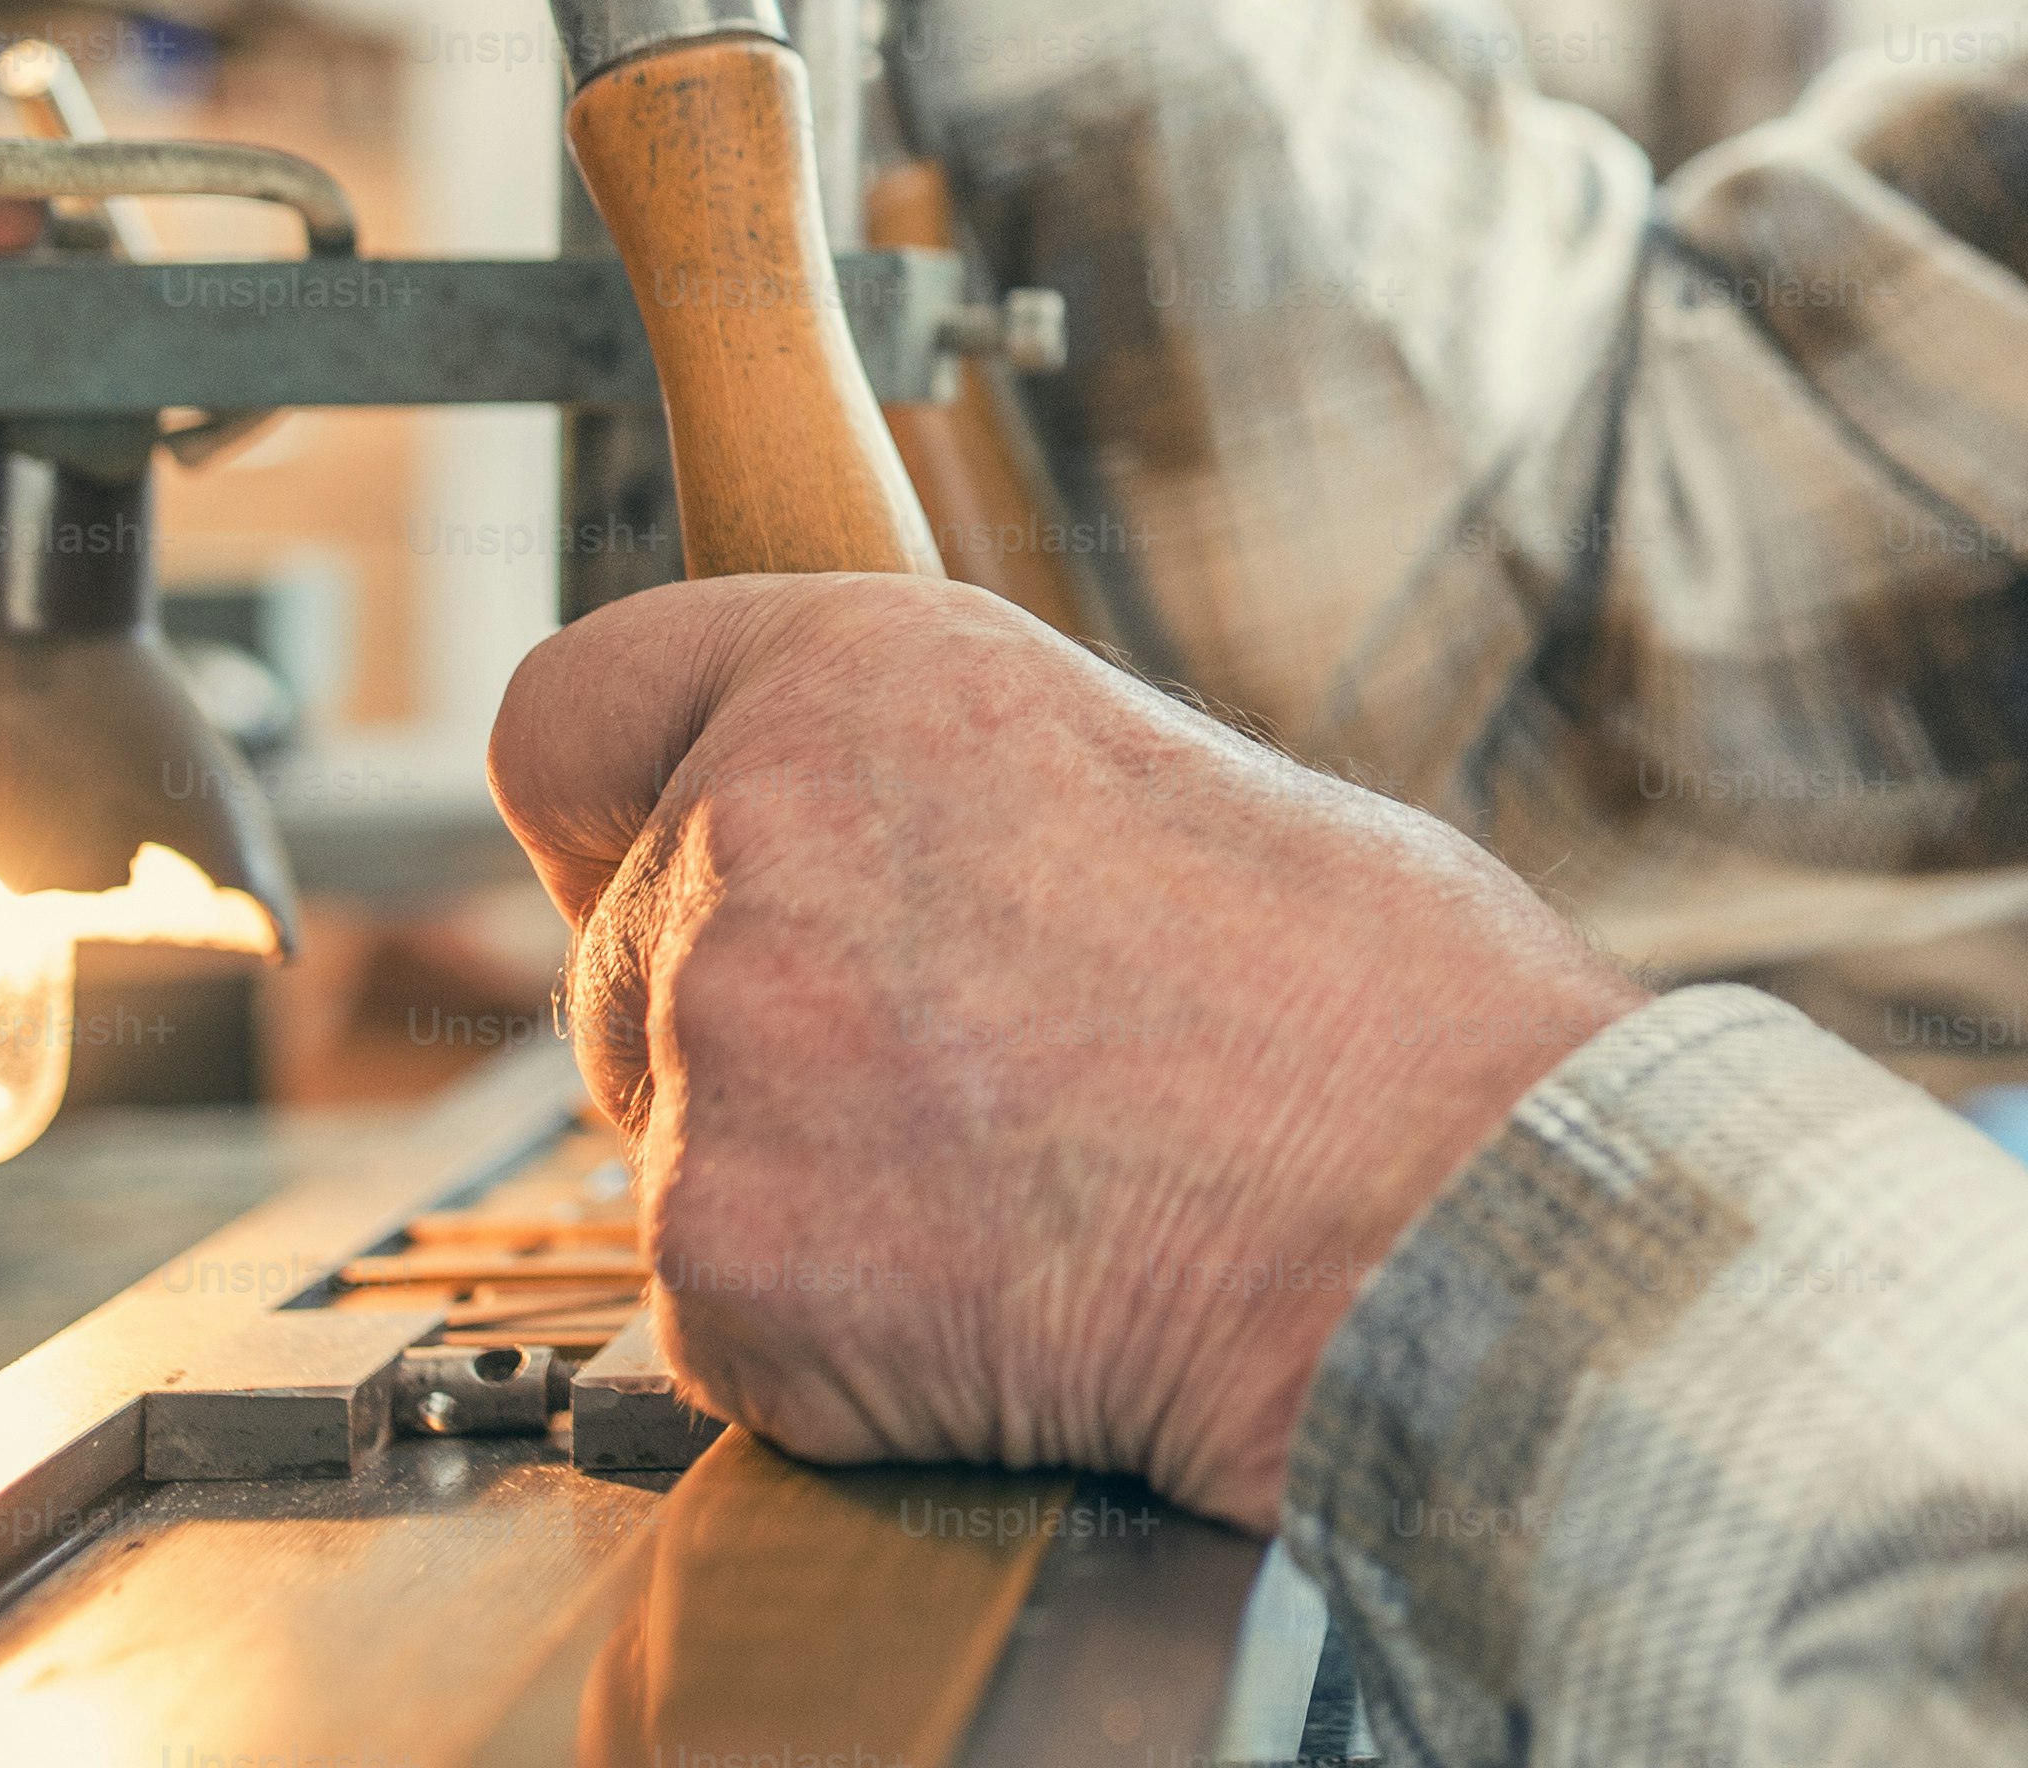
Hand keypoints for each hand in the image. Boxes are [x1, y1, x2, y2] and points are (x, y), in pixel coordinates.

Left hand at [489, 576, 1645, 1525]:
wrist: (1451, 1227)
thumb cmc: (1386, 1017)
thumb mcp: (1159, 785)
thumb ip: (962, 806)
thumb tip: (914, 876)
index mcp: (865, 675)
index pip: (576, 711)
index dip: (611, 812)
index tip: (652, 872)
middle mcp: (751, 833)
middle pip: (625, 973)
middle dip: (756, 1050)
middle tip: (968, 1109)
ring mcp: (722, 1055)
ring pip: (683, 1160)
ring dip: (812, 1207)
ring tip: (1035, 1212)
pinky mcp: (722, 1263)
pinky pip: (724, 1325)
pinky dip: (837, 1351)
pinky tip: (1010, 1315)